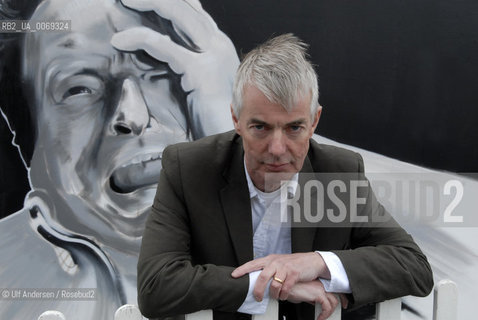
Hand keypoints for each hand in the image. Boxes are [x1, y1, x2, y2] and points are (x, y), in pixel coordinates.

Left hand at [112, 0, 238, 136]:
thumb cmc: (210, 116)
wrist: (225, 137)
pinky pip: (164, 45)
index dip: (171, 0)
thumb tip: (158, 49)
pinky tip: (120, 40)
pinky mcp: (201, 71)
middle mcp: (218, 43)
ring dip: (147, 2)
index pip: (193, 9)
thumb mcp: (197, 81)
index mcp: (218, 44)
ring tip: (122, 2)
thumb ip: (183, 61)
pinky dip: (139, 38)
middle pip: (185, 4)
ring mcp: (213, 55)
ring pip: (177, 13)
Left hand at [231, 252, 330, 300]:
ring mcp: (285, 267)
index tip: (234, 275)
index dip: (242, 269)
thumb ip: (269, 269)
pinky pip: (285, 288)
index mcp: (270, 259)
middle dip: (258, 290)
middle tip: (258, 297)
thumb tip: (257, 279)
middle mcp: (276, 262)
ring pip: (274, 285)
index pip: (253, 264)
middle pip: (262, 277)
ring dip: (274, 294)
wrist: (311, 261)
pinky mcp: (294, 274)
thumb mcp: (279, 263)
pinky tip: (285, 295)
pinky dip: (284, 295)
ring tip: (277, 296)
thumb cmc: (294, 263)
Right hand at [287, 281, 347, 319]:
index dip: (340, 296)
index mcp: (318, 283)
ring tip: (325, 317)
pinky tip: (320, 318)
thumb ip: (310, 297)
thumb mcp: (302, 294)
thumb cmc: (289, 288)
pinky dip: (325, 314)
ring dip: (331, 311)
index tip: (343, 303)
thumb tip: (314, 303)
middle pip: (337, 294)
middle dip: (342, 302)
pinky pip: (327, 307)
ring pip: (334, 301)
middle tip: (341, 309)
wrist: (283, 285)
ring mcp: (320, 288)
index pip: (334, 289)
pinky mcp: (318, 293)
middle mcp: (321, 284)